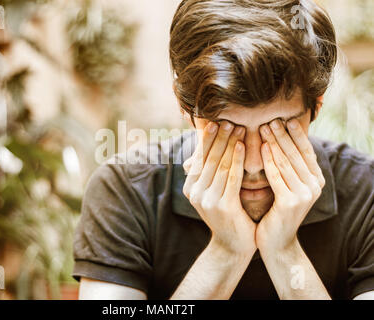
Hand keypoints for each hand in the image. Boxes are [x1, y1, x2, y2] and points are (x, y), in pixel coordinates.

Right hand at [183, 121, 255, 256]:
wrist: (233, 246)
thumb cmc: (228, 215)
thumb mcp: (215, 192)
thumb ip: (212, 172)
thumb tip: (211, 145)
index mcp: (190, 187)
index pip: (199, 158)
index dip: (207, 139)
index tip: (215, 122)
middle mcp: (194, 192)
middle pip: (208, 159)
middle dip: (218, 138)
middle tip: (227, 120)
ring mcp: (207, 200)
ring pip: (220, 165)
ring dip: (229, 144)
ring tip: (237, 128)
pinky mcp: (222, 206)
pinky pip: (231, 177)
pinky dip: (236, 159)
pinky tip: (242, 146)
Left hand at [256, 118, 324, 252]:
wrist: (276, 242)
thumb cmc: (276, 212)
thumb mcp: (286, 186)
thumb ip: (287, 167)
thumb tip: (280, 141)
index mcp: (316, 180)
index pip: (306, 151)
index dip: (296, 134)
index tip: (285, 118)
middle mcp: (314, 186)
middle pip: (296, 154)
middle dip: (283, 135)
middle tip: (272, 119)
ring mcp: (304, 195)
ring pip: (286, 162)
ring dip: (275, 143)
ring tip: (265, 128)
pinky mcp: (290, 202)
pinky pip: (277, 176)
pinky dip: (270, 161)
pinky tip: (262, 148)